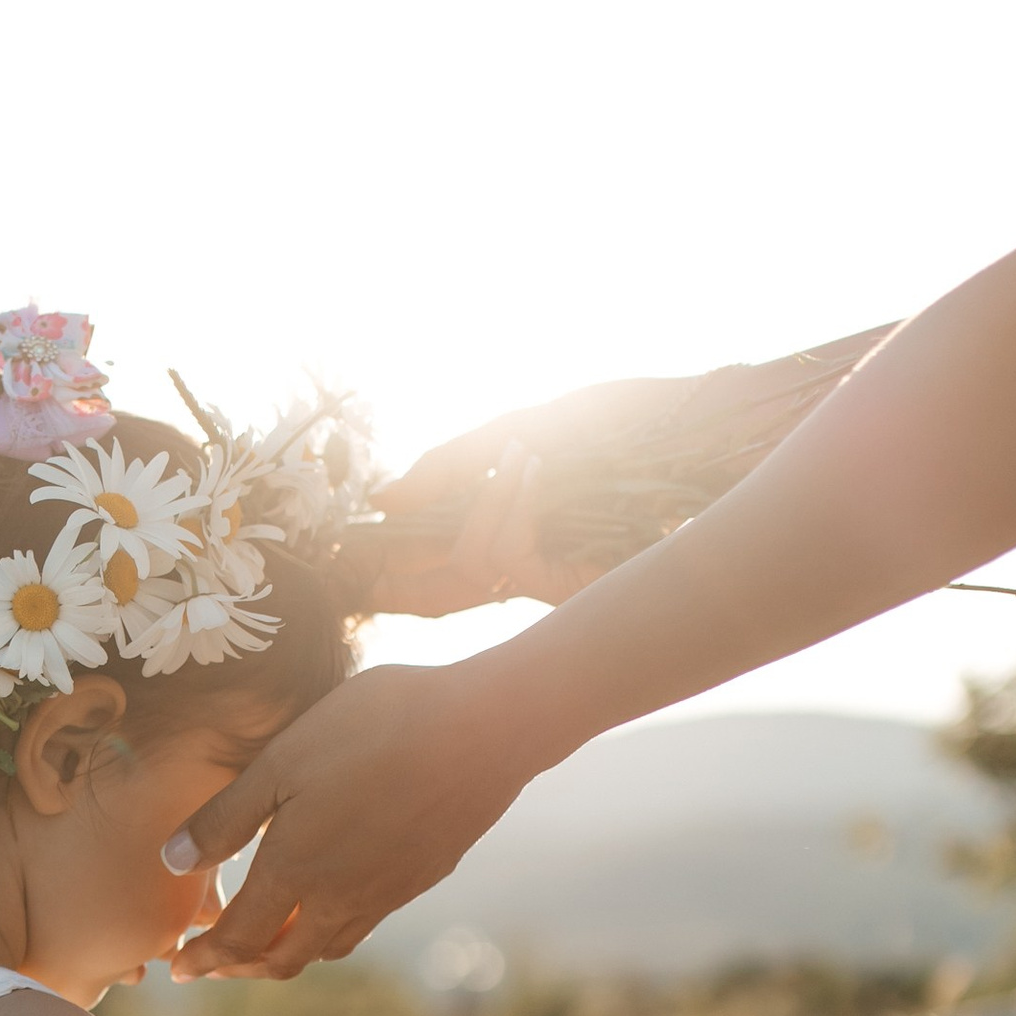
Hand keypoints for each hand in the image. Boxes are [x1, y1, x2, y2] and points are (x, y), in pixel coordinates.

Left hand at [164, 656, 539, 978]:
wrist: (484, 728)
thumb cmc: (374, 729)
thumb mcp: (282, 760)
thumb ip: (225, 818)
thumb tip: (171, 862)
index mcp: (296, 872)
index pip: (239, 940)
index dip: (204, 960)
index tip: (177, 969)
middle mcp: (341, 898)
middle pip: (282, 960)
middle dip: (239, 969)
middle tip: (211, 967)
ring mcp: (386, 893)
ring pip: (327, 947)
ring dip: (287, 954)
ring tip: (264, 943)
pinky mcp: (420, 878)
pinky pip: (365, 924)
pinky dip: (331, 932)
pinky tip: (327, 904)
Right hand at [343, 443, 599, 616]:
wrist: (673, 421)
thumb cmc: (600, 424)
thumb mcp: (507, 435)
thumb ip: (444, 469)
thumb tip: (378, 500)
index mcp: (502, 534)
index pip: (431, 577)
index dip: (387, 584)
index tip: (342, 576)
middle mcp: (520, 566)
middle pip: (437, 594)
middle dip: (395, 577)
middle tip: (367, 554)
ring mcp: (547, 578)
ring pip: (472, 567)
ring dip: (485, 505)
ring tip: (522, 453)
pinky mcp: (572, 582)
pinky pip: (509, 557)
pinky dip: (512, 508)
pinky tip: (534, 468)